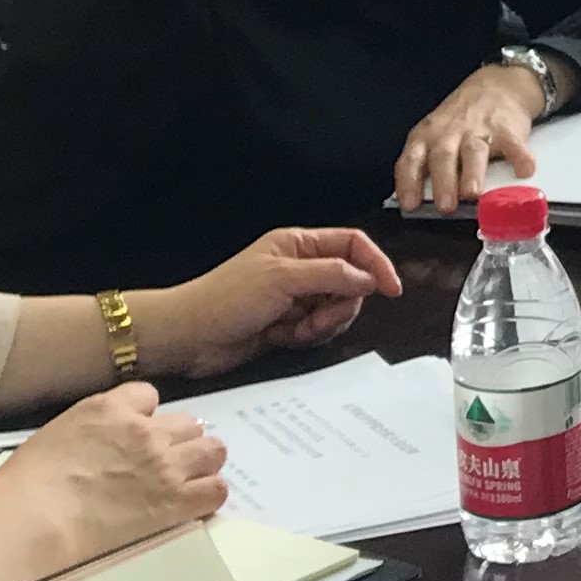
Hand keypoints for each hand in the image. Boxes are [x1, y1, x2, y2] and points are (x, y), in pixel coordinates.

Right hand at [0, 383, 227, 580]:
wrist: (34, 520)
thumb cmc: (29, 484)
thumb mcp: (57, 435)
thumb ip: (92, 430)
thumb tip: (104, 441)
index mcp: (110, 409)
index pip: (148, 396)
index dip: (146, 416)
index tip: (137, 434)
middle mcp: (145, 432)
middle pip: (188, 423)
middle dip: (178, 441)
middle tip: (163, 463)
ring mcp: (165, 466)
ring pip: (212, 450)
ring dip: (202, 463)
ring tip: (187, 481)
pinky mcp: (176, 501)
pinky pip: (217, 489)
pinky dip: (209, 495)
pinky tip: (193, 504)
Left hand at [141, 228, 397, 378]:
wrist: (189, 336)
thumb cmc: (226, 299)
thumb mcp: (283, 278)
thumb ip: (332, 275)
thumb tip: (370, 278)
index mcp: (298, 244)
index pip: (353, 245)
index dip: (375, 264)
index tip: (390, 289)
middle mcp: (300, 268)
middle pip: (349, 282)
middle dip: (340, 306)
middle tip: (316, 318)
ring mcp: (295, 297)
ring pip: (336, 310)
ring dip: (321, 324)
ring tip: (292, 329)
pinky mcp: (288, 324)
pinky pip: (318, 330)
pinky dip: (306, 336)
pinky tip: (281, 336)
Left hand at [392, 60, 554, 213]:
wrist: (497, 87)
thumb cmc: (460, 120)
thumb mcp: (433, 134)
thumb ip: (426, 164)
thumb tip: (420, 202)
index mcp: (428, 136)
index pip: (412, 160)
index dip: (409, 182)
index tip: (410, 204)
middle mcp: (451, 134)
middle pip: (443, 157)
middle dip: (443, 183)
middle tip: (445, 206)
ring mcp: (480, 130)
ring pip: (473, 152)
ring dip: (472, 173)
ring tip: (472, 194)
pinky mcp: (507, 130)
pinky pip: (513, 144)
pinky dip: (519, 157)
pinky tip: (523, 170)